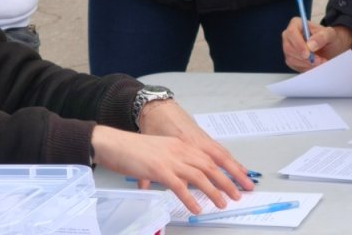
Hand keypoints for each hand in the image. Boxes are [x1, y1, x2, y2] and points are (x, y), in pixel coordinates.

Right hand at [91, 125, 242, 213]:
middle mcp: (180, 150)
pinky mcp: (159, 170)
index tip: (237, 178)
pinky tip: (197, 208)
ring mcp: (171, 160)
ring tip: (222, 203)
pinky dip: (190, 198)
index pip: (209, 157)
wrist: (113, 144)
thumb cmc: (132, 150)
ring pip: (199, 176)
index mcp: (181, 145)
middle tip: (237, 193)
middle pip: (210, 166)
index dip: (226, 168)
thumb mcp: (159, 154)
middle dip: (226, 181)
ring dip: (214, 191)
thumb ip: (171, 166)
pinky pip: (179, 186)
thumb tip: (178, 183)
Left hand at [137, 100, 252, 191]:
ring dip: (236, 170)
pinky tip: (239, 168)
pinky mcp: (204, 137)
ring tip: (247, 182)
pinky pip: (221, 150)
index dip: (209, 186)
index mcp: (183, 147)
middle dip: (230, 180)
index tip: (218, 199)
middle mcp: (197, 143)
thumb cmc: (154, 127)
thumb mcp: (151, 151)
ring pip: (223, 156)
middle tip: (239, 194)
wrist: (158, 108)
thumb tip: (154, 188)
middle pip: (218, 164)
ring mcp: (202, 139)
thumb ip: (152, 173)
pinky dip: (231, 160)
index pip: (200, 171)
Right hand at [281, 18, 351, 72]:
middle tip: (319, 61)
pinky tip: (314, 65)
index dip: (298, 44)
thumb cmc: (329, 39)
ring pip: (290, 58)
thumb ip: (322, 36)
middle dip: (304, 57)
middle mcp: (289, 35)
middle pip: (288, 47)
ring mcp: (288, 48)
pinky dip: (305, 68)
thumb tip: (310, 45)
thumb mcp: (331, 34)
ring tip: (320, 62)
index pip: (291, 32)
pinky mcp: (291, 59)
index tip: (308, 54)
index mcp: (297, 24)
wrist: (331, 49)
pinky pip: (294, 66)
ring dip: (306, 64)